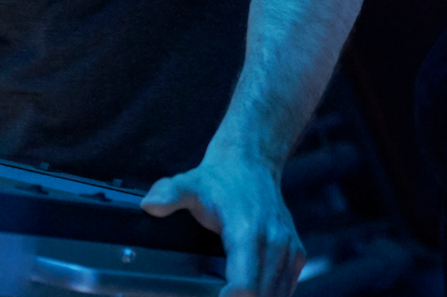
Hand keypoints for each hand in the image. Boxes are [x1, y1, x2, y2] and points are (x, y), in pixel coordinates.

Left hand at [140, 152, 305, 296]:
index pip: (245, 288)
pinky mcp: (296, 255)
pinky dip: (267, 296)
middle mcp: (276, 244)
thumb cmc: (220, 178)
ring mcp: (290, 251)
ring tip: (226, 293)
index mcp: (250, 234)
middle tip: (214, 295)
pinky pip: (285, 289)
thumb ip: (169, 194)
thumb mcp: (190, 184)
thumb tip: (149, 205)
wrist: (252, 162)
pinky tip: (245, 292)